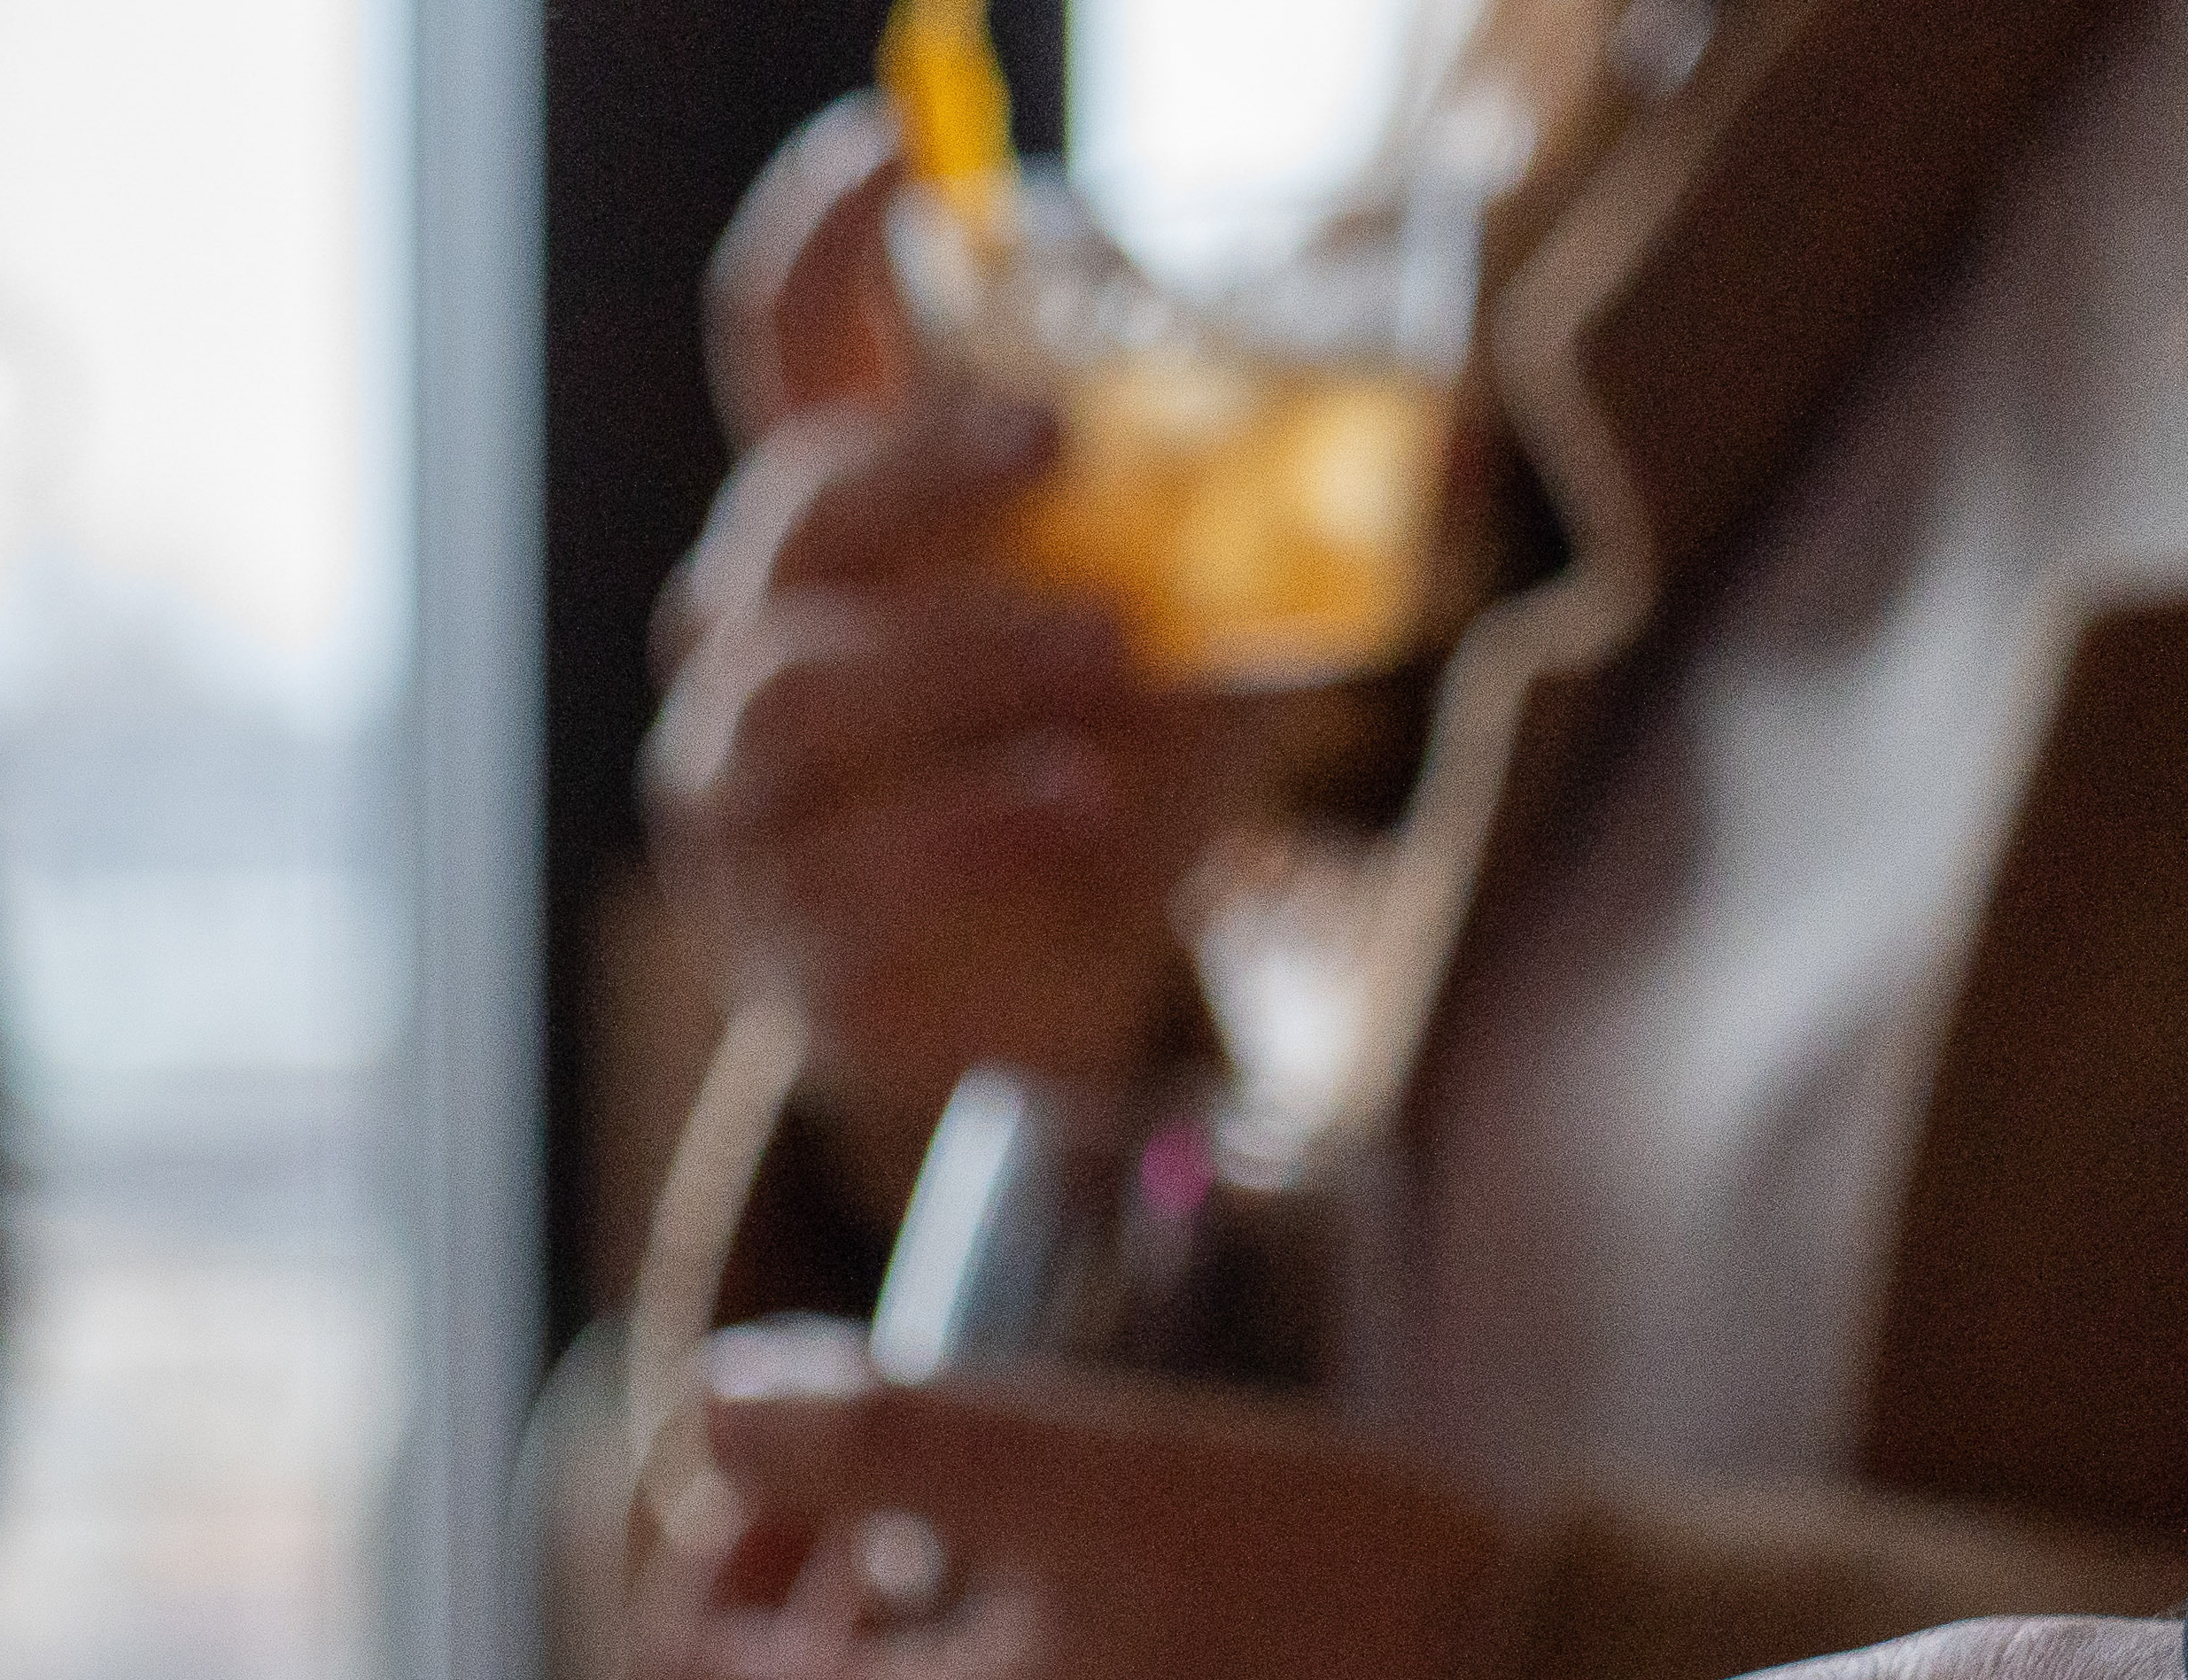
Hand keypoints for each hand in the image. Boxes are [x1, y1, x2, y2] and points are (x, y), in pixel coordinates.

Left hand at [630, 1317, 1521, 1679]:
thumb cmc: (1339, 1590)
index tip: (805, 1477)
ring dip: (931, 1642)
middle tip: (927, 1491)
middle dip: (822, 1592)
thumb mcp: (1104, 1479)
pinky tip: (1131, 1624)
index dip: (704, 1562)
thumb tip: (714, 1409)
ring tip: (1046, 1540)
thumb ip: (889, 1441)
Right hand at [651, 106, 1239, 1181]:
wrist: (1040, 1019)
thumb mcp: (1187, 647)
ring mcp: (745, 794)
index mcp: (838, 536)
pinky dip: (971, 824)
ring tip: (1106, 660)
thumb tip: (1442, 449)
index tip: (887, 153)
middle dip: (928, 469)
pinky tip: (1071, 807)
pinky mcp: (781, 930)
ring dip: (964, 660)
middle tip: (1060, 449)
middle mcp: (755, 642)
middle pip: (795, 511)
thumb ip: (1245, 549)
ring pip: (807, 690)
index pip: (780, 352)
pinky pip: (851, 861)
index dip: (820, 245)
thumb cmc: (1090, 792)